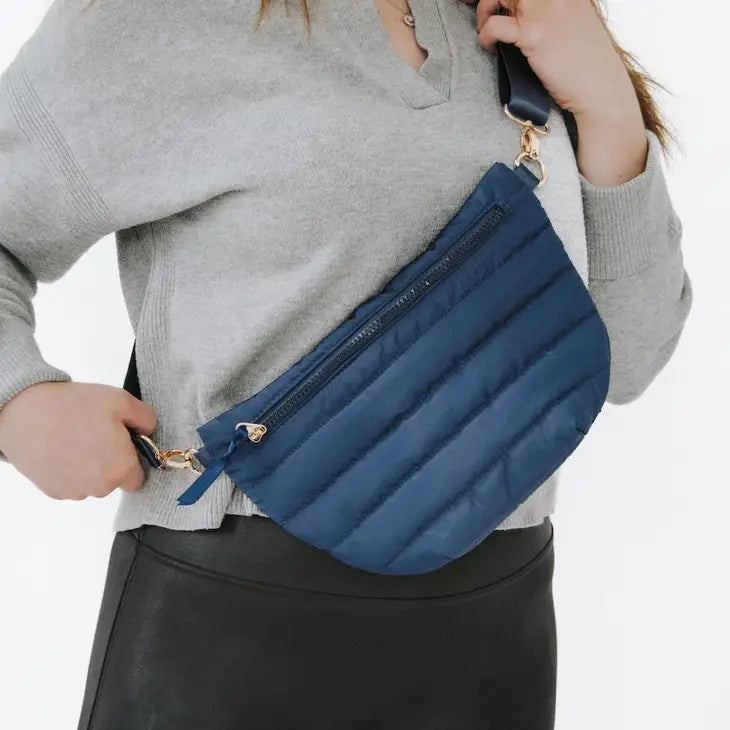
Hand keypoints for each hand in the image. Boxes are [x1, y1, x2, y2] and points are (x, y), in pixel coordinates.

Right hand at [0, 381, 156, 499]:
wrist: (25, 412)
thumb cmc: (73, 406)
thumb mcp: (121, 400)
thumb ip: (146, 419)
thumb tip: (150, 432)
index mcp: (120, 468)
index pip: (138, 478)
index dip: (132, 460)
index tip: (123, 445)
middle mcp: (99, 487)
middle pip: (114, 481)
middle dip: (111, 462)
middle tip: (98, 435)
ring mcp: (74, 492)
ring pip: (92, 484)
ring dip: (90, 467)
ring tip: (77, 439)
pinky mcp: (53, 491)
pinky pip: (72, 484)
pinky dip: (70, 470)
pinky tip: (63, 449)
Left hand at [463, 0, 648, 185]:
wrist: (600, 89)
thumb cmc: (588, 66)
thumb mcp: (578, 24)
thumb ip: (555, 13)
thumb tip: (528, 17)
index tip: (502, 4)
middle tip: (487, 14)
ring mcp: (544, 11)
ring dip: (485, 11)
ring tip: (485, 28)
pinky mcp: (532, 34)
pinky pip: (495, 25)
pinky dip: (485, 35)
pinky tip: (489, 46)